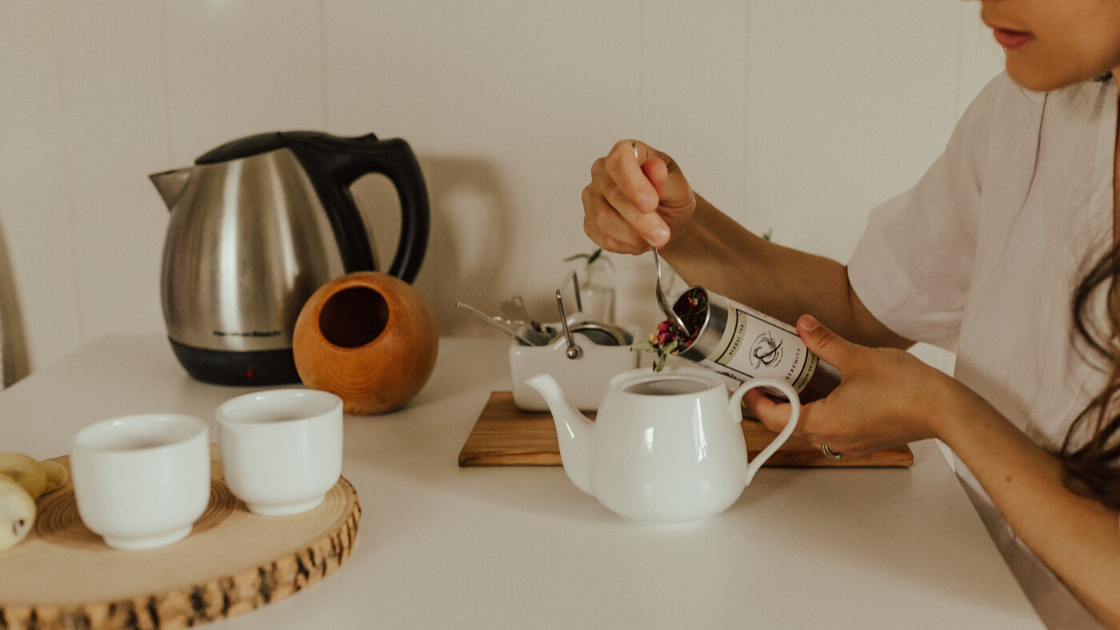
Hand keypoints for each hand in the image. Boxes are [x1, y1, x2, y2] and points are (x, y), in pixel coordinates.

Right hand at [581, 140, 695, 253]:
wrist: (667, 220)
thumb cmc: (670, 196)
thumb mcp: (678, 188)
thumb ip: (666, 180)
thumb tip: (655, 167)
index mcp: (625, 153)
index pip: (619, 159)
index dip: (633, 183)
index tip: (650, 204)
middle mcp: (602, 171)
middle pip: (612, 194)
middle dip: (640, 220)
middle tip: (662, 235)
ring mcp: (592, 197)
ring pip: (603, 219)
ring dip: (634, 235)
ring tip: (655, 238)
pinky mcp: (589, 222)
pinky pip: (603, 237)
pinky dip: (626, 245)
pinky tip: (640, 241)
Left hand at [745, 315, 958, 454]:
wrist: (946, 410)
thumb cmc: (908, 390)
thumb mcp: (858, 358)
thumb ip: (824, 342)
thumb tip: (803, 326)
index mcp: (826, 422)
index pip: (776, 419)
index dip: (757, 403)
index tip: (746, 388)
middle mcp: (834, 438)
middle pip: (789, 427)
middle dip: (773, 405)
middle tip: (764, 383)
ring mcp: (851, 442)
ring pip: (811, 429)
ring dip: (797, 410)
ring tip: (791, 384)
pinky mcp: (865, 439)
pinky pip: (832, 429)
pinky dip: (820, 412)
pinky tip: (825, 392)